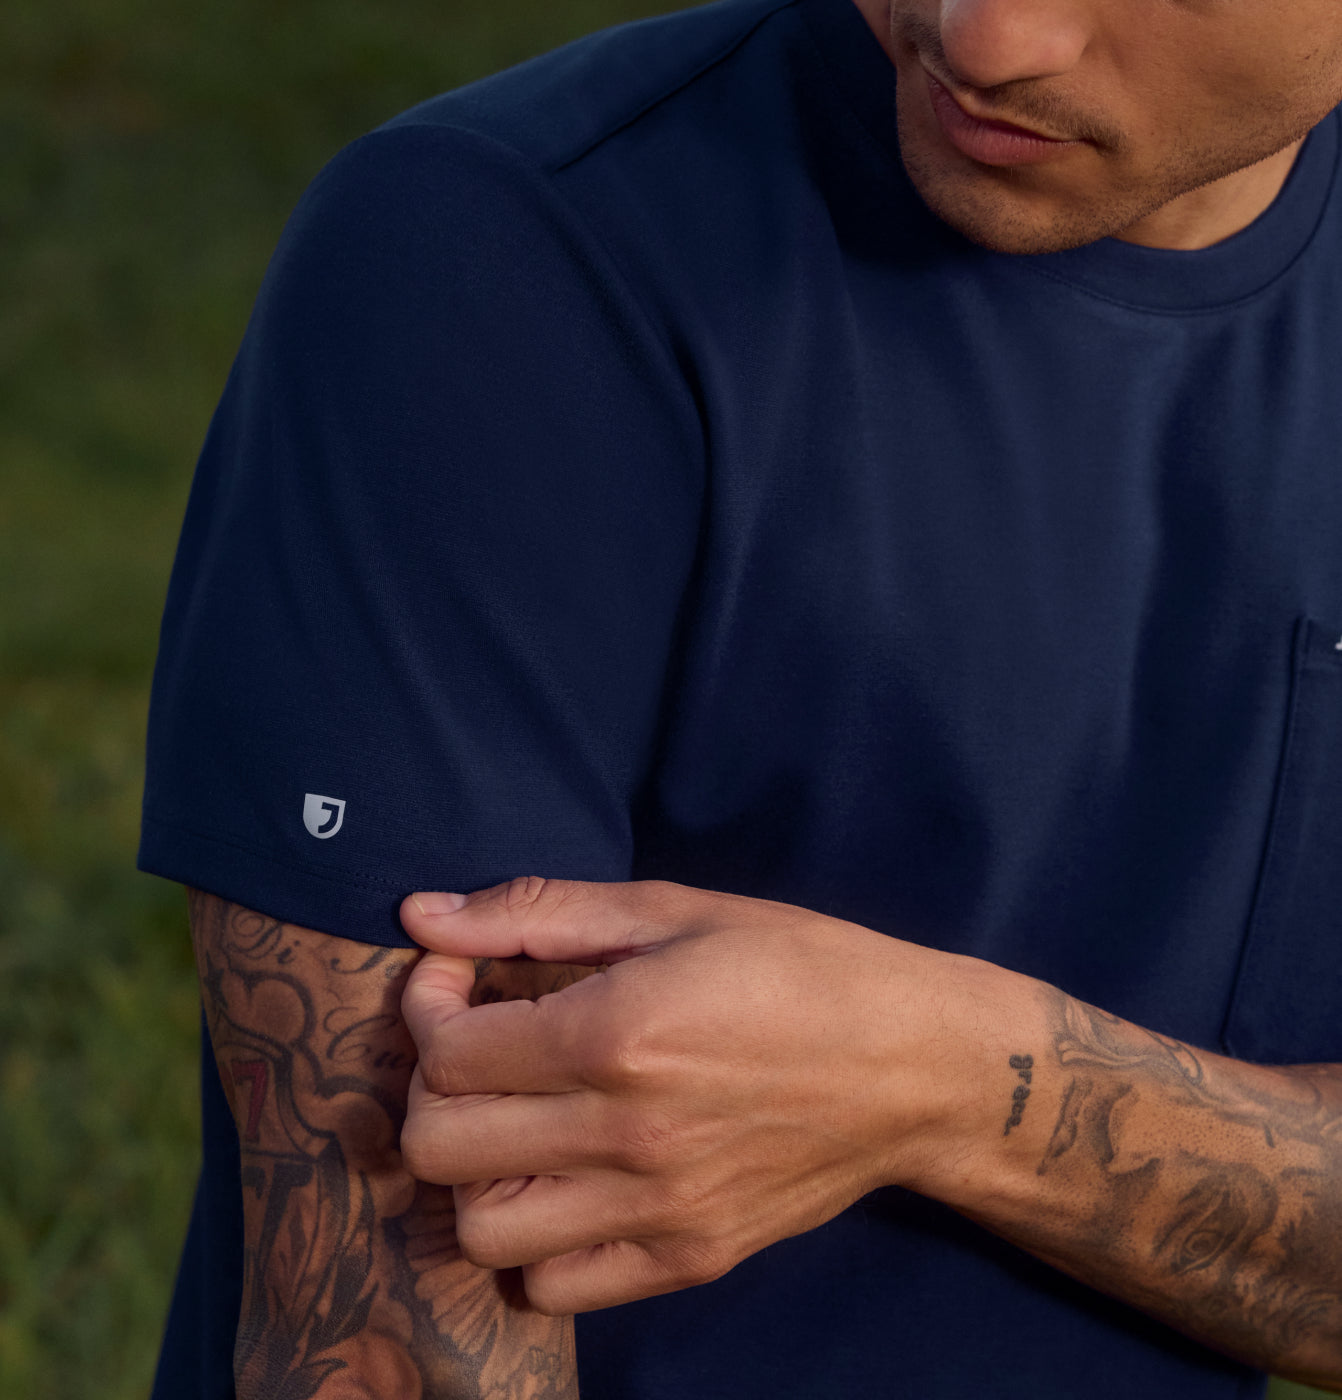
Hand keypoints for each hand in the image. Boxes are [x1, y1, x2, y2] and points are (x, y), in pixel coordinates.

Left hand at [397, 877, 1015, 1313]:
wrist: (917, 1065)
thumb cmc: (801, 966)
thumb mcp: (676, 908)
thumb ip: (538, 910)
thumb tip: (421, 914)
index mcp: (618, 1034)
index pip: (447, 1051)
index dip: (428, 1007)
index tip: (459, 983)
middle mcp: (626, 1134)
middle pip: (439, 1145)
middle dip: (432, 1087)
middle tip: (478, 1049)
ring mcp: (656, 1211)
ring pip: (482, 1229)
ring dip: (474, 1171)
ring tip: (518, 1120)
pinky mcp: (687, 1258)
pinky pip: (555, 1287)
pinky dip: (534, 1240)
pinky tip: (568, 1180)